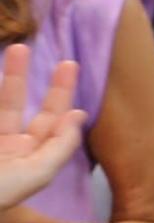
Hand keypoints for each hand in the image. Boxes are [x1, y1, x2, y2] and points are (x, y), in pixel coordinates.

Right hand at [0, 46, 85, 210]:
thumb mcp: (34, 175)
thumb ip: (59, 147)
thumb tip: (77, 115)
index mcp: (24, 159)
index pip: (48, 122)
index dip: (59, 95)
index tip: (68, 66)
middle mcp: (3, 149)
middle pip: (13, 106)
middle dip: (19, 76)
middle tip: (22, 47)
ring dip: (3, 81)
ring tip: (9, 51)